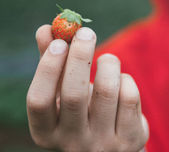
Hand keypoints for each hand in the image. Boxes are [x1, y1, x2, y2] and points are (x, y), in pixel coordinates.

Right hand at [26, 25, 148, 151]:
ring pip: (106, 91)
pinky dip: (124, 79)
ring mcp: (103, 144)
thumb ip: (51, 61)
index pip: (39, 101)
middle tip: (86, 32)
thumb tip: (45, 29)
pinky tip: (119, 82)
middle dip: (80, 57)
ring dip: (107, 63)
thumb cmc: (79, 110)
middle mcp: (72, 142)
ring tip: (106, 59)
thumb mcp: (61, 91)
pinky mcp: (130, 139)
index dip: (48, 68)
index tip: (59, 42)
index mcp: (46, 132)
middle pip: (73, 95)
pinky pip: (128, 96)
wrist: (109, 143)